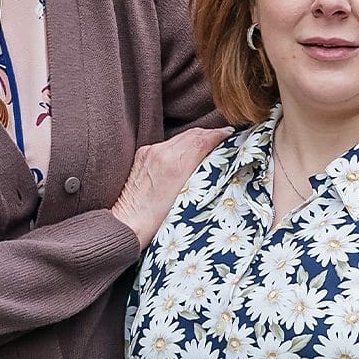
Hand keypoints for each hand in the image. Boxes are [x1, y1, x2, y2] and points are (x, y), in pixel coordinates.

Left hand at [109, 127, 230, 243]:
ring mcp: (150, 151)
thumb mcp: (189, 199)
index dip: (219, 134)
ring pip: (181, 137)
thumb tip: (218, 160)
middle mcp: (161, 153)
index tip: (231, 135)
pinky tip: (188, 154)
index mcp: (175, 165)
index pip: (202, 139)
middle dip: (211, 134)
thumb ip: (203, 174)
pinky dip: (182, 145)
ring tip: (209, 146)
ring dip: (197, 138)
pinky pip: (168, 143)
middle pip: (193, 133)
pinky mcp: (143, 154)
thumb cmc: (158, 221)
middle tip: (225, 139)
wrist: (127, 224)